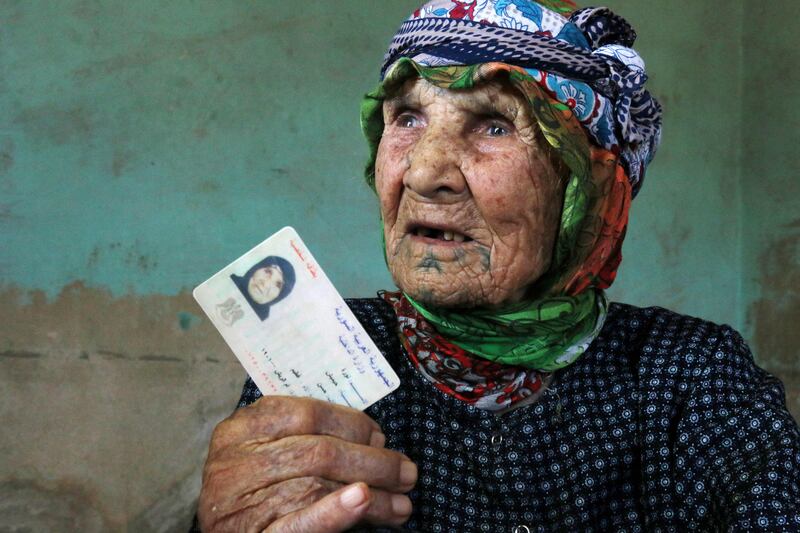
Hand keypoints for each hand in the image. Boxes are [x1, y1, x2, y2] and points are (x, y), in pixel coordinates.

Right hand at [197, 395, 416, 531]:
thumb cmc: (251, 487)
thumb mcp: (264, 449)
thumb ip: (301, 435)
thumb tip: (373, 439)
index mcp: (242, 429)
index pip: (308, 414)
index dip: (352, 424)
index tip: (381, 438)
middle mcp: (237, 462)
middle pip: (319, 452)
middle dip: (373, 462)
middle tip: (406, 474)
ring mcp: (242, 503)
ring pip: (319, 488)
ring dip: (372, 496)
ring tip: (401, 505)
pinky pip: (299, 524)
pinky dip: (334, 511)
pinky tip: (362, 501)